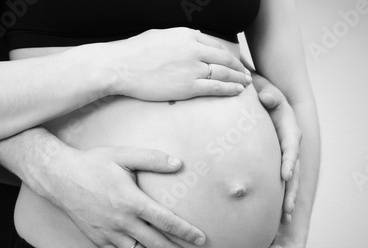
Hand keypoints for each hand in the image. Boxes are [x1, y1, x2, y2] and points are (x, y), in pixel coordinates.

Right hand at [38, 145, 205, 247]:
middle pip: (157, 244)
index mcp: (132, 201)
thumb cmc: (93, 163)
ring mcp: (109, 233)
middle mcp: (122, 222)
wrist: (59, 176)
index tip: (201, 240)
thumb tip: (179, 163)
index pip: (166, 221)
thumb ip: (152, 158)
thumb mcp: (123, 155)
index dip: (186, 232)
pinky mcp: (98, 240)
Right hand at [92, 28, 251, 100]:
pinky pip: (215, 87)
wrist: (121, 67)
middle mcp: (194, 49)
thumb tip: (193, 37)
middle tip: (246, 74)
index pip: (215, 44)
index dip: (229, 54)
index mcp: (187, 35)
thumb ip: (180, 38)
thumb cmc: (135, 52)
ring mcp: (192, 68)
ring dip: (238, 78)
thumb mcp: (160, 35)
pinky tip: (238, 91)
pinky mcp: (188, 86)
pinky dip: (230, 89)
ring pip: (224, 73)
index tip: (234, 61)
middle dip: (238, 67)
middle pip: (224, 58)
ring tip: (246, 83)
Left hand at [253, 72, 301, 223]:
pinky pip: (280, 181)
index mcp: (290, 130)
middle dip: (291, 190)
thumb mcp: (266, 88)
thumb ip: (268, 93)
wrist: (264, 94)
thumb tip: (266, 97)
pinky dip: (279, 196)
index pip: (291, 148)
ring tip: (286, 219)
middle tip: (288, 209)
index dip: (289, 161)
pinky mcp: (277, 161)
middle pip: (294, 171)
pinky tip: (276, 214)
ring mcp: (285, 155)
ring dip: (288, 198)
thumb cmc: (263, 91)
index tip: (285, 176)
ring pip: (290, 180)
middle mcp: (291, 145)